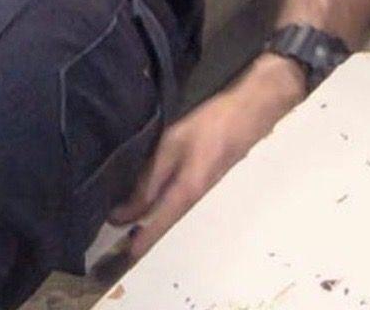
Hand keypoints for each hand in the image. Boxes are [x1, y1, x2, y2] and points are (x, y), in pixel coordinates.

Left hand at [109, 53, 306, 261]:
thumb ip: (152, 176)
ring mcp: (205, 189)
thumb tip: (129, 207)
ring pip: (175, 211)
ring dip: (155, 219)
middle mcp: (197, 198)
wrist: (248, 113)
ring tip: (130, 220)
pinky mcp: (207, 178)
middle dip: (146, 232)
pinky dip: (165, 203)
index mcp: (187, 192)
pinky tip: (152, 195)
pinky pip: (181, 198)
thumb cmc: (209, 125)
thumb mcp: (173, 144)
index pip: (160, 224)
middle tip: (121, 237)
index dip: (143, 240)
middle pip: (168, 222)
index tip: (125, 254)